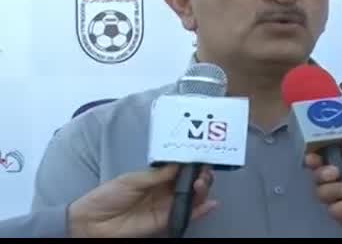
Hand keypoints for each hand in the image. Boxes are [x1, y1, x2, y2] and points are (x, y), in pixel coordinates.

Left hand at [68, 164, 217, 237]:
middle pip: (189, 182)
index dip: (191, 162)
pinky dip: (201, 211)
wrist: (92, 223)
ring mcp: (165, 206)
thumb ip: (157, 174)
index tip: (201, 156)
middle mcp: (163, 190)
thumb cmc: (107, 197)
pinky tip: (210, 204)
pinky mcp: (165, 221)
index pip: (179, 168)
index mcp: (155, 177)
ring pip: (191, 197)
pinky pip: (187, 215)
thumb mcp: (132, 180)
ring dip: (201, 190)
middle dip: (200, 175)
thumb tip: (179, 164)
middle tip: (204, 171)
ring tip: (202, 184)